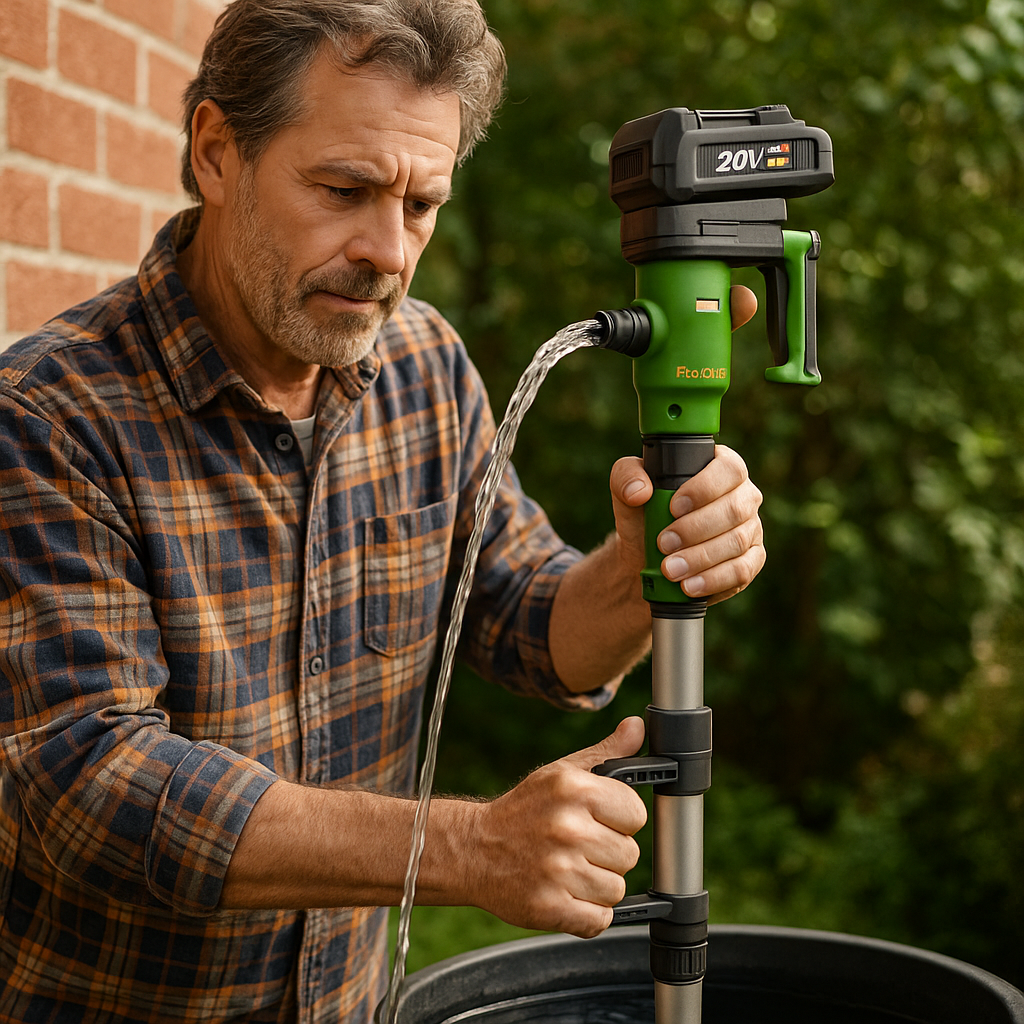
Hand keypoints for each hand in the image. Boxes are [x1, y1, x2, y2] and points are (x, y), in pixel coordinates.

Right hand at [464, 718, 646, 936]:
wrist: (473, 849)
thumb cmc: (524, 810)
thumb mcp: (562, 772)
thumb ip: (606, 753)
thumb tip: (637, 726)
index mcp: (574, 789)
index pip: (636, 814)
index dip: (621, 820)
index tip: (599, 821)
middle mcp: (566, 828)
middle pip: (629, 855)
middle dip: (608, 854)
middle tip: (578, 846)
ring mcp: (557, 870)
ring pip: (616, 890)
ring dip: (597, 885)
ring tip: (568, 869)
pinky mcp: (549, 907)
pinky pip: (598, 919)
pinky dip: (587, 914)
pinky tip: (566, 893)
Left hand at [610, 444, 763, 604]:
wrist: (649, 557)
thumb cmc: (644, 516)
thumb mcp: (627, 491)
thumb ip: (626, 477)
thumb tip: (639, 491)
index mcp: (721, 468)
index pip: (729, 469)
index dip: (704, 488)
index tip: (674, 508)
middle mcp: (743, 495)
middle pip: (734, 509)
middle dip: (695, 529)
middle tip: (664, 544)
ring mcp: (751, 528)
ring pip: (736, 542)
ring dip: (700, 558)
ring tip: (670, 569)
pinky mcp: (752, 560)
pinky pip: (742, 570)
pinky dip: (713, 580)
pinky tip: (690, 585)